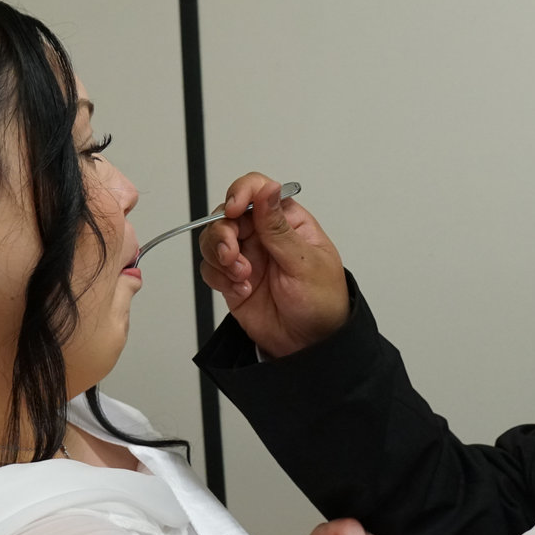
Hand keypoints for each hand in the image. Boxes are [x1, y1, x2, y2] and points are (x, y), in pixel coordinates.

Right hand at [199, 172, 348, 357]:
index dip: (240, 193)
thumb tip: (268, 189)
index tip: (234, 210)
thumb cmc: (322, 302)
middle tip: (233, 256)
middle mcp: (264, 234)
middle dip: (224, 233)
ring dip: (220, 256)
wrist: (311, 345)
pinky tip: (242, 290)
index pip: (257, 190)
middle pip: (227, 214)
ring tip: (241, 277)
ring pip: (213, 240)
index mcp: (288, 221)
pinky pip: (211, 268)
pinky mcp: (233, 279)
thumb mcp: (304, 262)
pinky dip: (220, 278)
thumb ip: (279, 228)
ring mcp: (247, 256)